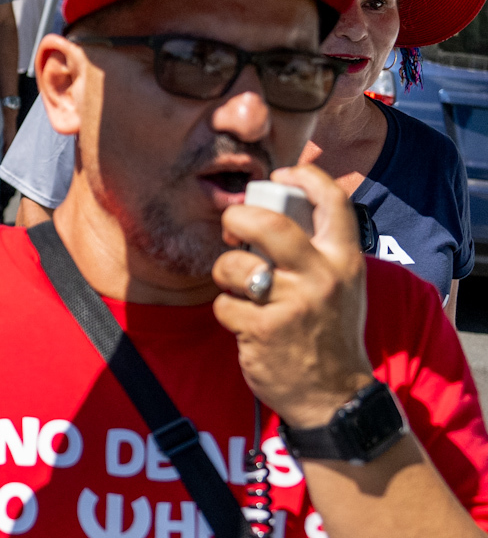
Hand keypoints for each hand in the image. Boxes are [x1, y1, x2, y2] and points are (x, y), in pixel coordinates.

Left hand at [214, 163, 373, 427]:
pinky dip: (227, 312)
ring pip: (234, 265)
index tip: (281, 174)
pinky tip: (246, 324)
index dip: (305, 175)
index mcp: (344, 260)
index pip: (333, 201)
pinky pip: (224, 304)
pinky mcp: (264, 329)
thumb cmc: (329, 332)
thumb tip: (279, 206)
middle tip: (233, 230)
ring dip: (225, 274)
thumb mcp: (341, 285)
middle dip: (237, 218)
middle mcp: (322, 276)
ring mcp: (292, 302)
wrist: (334, 395)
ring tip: (241, 289)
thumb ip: (317, 249)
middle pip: (266, 223)